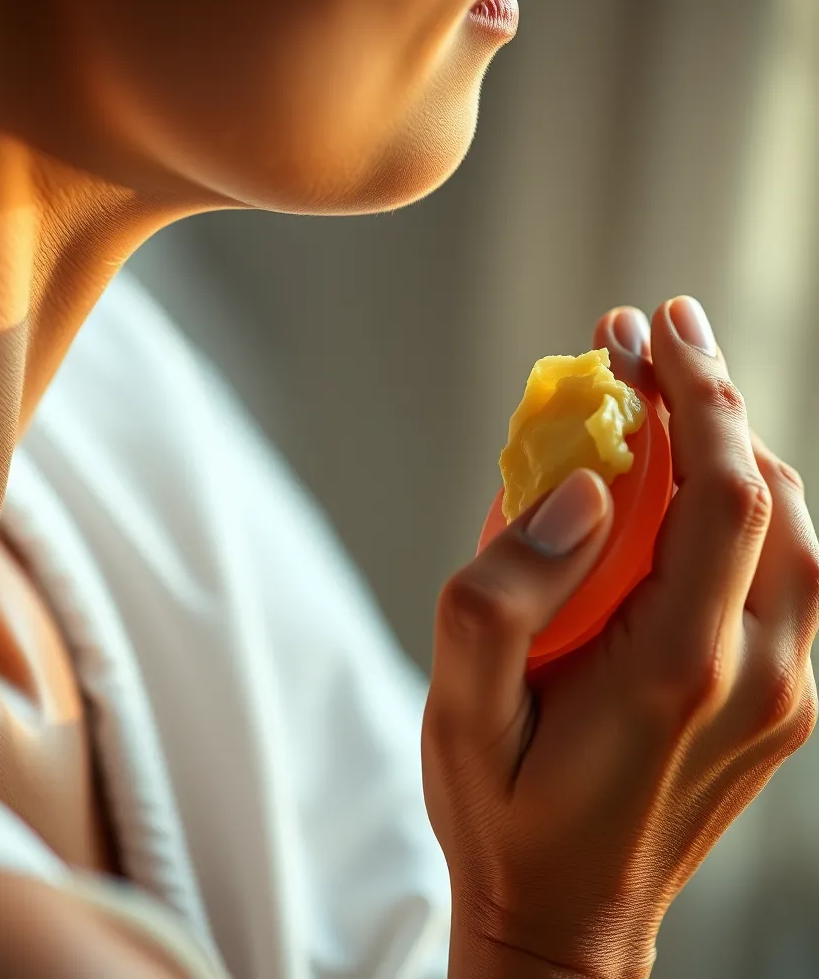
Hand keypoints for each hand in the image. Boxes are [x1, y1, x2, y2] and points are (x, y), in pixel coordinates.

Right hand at [422, 297, 818, 978]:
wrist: (567, 928)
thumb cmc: (503, 818)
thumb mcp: (460, 712)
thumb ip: (501, 594)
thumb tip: (580, 491)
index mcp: (679, 673)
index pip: (723, 495)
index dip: (699, 394)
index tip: (657, 327)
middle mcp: (757, 677)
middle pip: (771, 498)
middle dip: (713, 401)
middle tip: (648, 341)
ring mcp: (782, 695)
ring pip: (792, 531)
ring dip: (732, 449)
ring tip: (665, 400)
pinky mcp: (780, 703)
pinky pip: (783, 575)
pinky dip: (740, 507)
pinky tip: (681, 486)